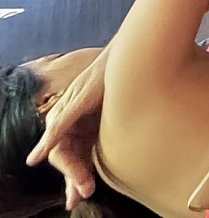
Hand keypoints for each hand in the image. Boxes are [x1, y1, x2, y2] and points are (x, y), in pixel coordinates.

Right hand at [27, 58, 104, 209]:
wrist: (126, 62)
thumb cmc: (100, 76)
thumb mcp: (81, 100)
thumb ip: (59, 127)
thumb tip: (33, 159)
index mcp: (59, 119)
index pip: (58, 153)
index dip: (68, 170)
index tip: (76, 185)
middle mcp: (68, 127)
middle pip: (68, 159)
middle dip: (74, 177)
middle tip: (84, 193)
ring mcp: (82, 128)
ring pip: (78, 158)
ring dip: (79, 177)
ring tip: (82, 195)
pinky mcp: (96, 129)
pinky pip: (90, 152)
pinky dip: (90, 167)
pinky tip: (89, 184)